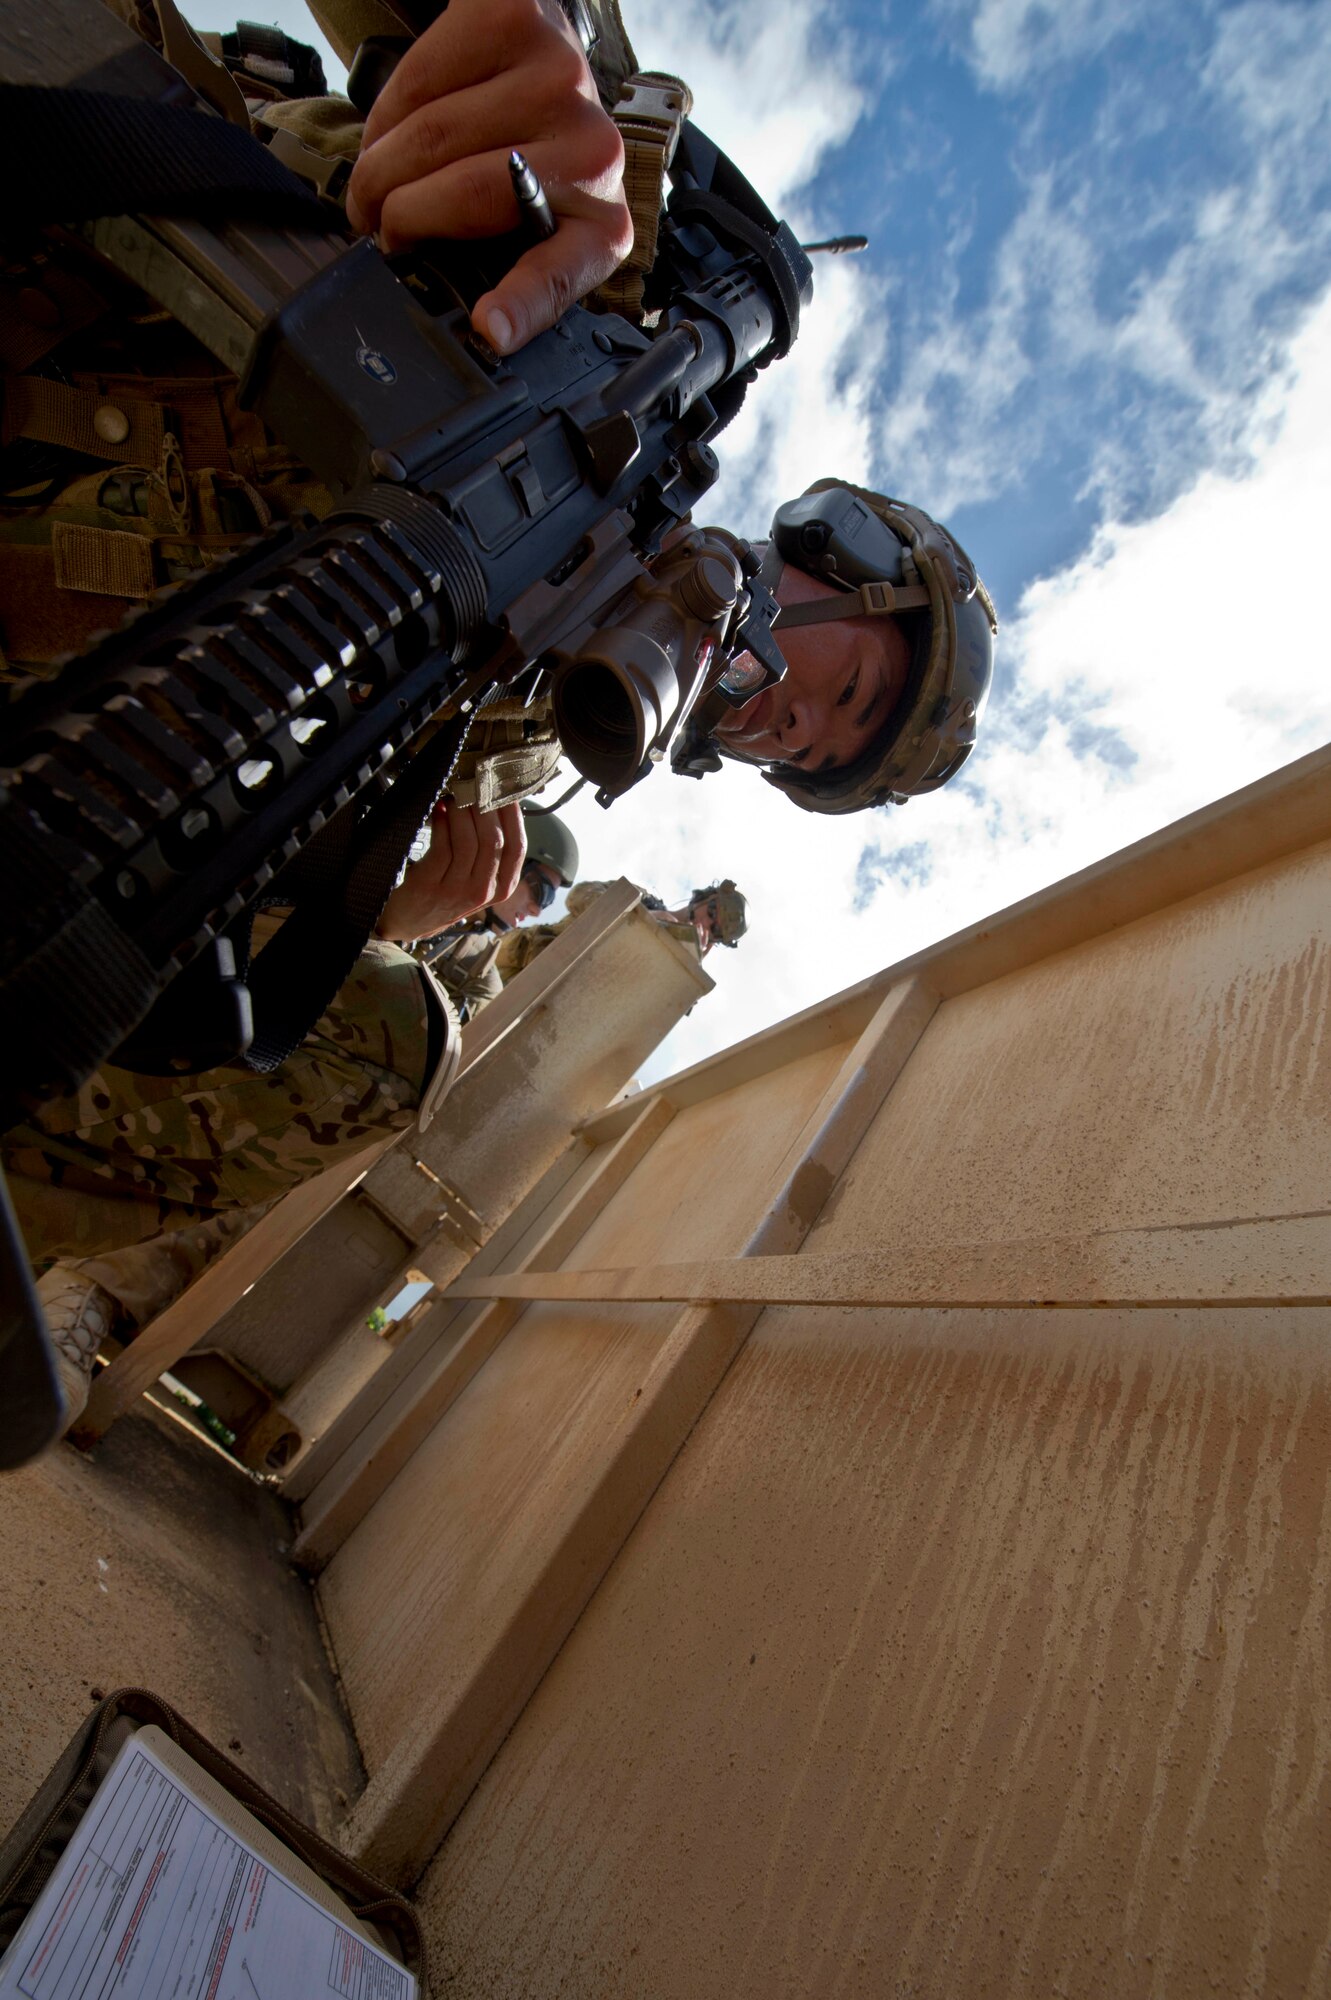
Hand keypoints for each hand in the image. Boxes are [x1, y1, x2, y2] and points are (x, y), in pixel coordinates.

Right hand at [345, 0, 633, 354]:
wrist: (538, 64)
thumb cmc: (525, 159)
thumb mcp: (525, 232)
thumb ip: (496, 267)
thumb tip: (455, 316)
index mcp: (601, 227)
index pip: (560, 273)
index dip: (519, 304)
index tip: (486, 329)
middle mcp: (593, 152)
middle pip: (468, 194)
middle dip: (400, 217)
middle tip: (376, 229)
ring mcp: (558, 81)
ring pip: (432, 135)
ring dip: (380, 168)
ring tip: (372, 187)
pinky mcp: (514, 23)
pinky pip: (420, 79)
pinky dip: (386, 114)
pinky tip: (390, 133)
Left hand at [376, 798, 525, 940]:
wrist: (410, 920)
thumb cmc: (446, 890)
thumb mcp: (477, 877)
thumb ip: (490, 850)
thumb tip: (496, 803)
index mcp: (502, 887)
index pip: (517, 848)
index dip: (513, 816)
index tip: (504, 790)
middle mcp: (483, 891)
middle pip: (493, 841)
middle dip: (485, 808)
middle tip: (476, 785)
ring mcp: (457, 891)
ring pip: (468, 842)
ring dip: (462, 813)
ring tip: (455, 795)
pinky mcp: (431, 886)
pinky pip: (442, 846)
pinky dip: (442, 823)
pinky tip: (440, 809)